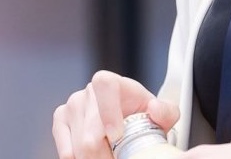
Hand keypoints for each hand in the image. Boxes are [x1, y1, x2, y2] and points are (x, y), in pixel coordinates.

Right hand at [52, 69, 179, 158]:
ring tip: (111, 156)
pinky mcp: (60, 122)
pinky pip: (66, 152)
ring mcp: (71, 107)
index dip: (109, 112)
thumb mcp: (163, 114)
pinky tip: (95, 156)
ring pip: (77, 147)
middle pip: (89, 134)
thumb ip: (166, 111)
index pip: (105, 85)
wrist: (126, 121)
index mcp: (112, 82)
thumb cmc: (144, 116)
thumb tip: (154, 108)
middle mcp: (88, 92)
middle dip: (105, 156)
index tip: (118, 136)